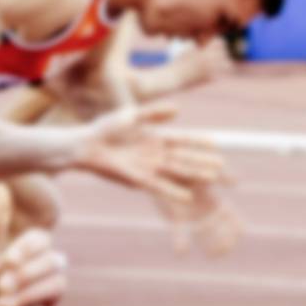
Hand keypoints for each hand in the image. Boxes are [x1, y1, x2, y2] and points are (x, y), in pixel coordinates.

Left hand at [0, 185, 64, 305]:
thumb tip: (0, 186)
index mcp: (26, 259)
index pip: (43, 240)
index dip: (29, 247)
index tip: (5, 259)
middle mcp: (41, 279)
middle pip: (56, 261)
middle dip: (26, 272)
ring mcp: (45, 304)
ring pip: (58, 286)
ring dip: (26, 293)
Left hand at [80, 103, 240, 253]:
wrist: (83, 145)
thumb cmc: (104, 129)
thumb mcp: (131, 115)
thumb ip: (153, 113)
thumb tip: (178, 110)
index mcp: (154, 138)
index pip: (182, 139)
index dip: (198, 141)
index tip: (215, 142)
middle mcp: (154, 154)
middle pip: (183, 158)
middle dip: (202, 162)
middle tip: (222, 166)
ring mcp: (147, 168)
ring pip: (175, 172)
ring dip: (193, 175)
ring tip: (212, 177)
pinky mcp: (136, 179)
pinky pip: (158, 186)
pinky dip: (172, 190)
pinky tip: (187, 195)